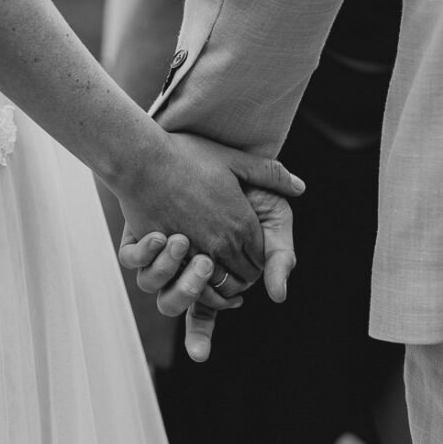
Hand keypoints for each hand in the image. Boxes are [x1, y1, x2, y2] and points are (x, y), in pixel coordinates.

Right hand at [112, 131, 303, 286]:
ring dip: (222, 284)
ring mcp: (193, 254)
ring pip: (219, 287)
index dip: (260, 258)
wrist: (142, 160)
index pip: (262, 259)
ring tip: (218, 271)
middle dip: (245, 274)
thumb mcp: (234, 159)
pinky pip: (189, 285)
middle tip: (238, 264)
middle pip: (244, 277)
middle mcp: (221, 244)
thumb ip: (270, 174)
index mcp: (242, 224)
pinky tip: (193, 272)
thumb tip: (300, 187)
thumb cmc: (186, 156)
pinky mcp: (168, 258)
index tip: (252, 251)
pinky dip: (196, 285)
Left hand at [119, 186, 294, 361]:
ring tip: (180, 241)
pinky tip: (158, 235)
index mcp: (215, 272)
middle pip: (182, 304)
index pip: (214, 308)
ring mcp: (157, 256)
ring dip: (166, 273)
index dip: (214, 315)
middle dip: (193, 289)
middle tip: (206, 262)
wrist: (193, 146)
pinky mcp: (136, 239)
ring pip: (154, 287)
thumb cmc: (236, 184)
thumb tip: (279, 294)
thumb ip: (280, 250)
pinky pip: (131, 259)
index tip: (216, 322)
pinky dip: (142, 253)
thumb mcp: (270, 210)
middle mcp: (182, 270)